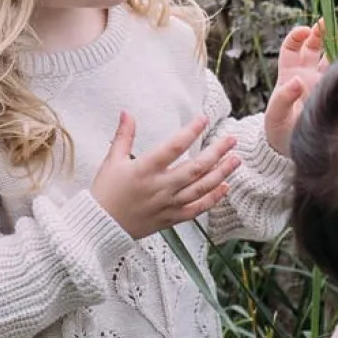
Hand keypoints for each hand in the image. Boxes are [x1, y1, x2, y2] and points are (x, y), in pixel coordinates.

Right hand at [92, 111, 240, 239]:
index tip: (203, 119)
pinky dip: (212, 199)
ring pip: (201, 189)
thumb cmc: (105, 192)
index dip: (190, 131)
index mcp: (145, 170)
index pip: (174, 147)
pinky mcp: (170, 219)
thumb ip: (123, 135)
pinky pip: (196, 209)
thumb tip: (127, 112)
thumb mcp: (112, 161)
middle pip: (195, 168)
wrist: (101, 225)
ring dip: (221, 173)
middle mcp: (160, 187)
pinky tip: (225, 187)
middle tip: (231, 139)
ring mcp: (167, 204)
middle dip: (216, 152)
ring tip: (236, 160)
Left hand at [264, 23, 337, 155]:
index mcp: (289, 75)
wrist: (295, 151)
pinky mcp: (336, 91)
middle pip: (314, 46)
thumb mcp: (276, 117)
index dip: (297, 36)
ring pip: (332, 56)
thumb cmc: (280, 133)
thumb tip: (296, 81)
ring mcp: (323, 83)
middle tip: (327, 23)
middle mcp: (307, 75)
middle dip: (320, 32)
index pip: (291, 48)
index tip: (305, 31)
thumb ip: (283, 99)